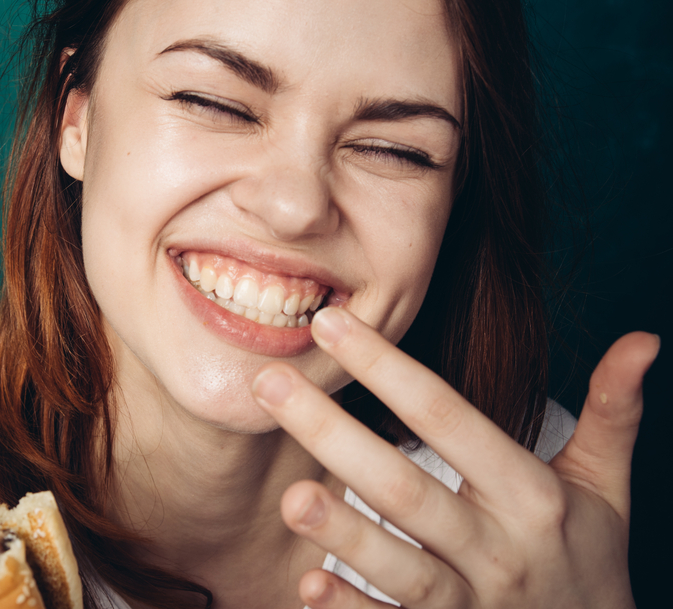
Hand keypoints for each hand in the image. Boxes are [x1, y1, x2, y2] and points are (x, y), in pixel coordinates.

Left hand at [251, 307, 658, 607]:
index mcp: (531, 497)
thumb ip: (614, 413)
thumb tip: (644, 338)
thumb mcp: (605, 486)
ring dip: (345, 534)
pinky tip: (309, 584)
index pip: (449, 419)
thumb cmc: (586, 555)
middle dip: (335, 437)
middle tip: (271, 385)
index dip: (388, 370)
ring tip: (290, 497)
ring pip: (403, 569)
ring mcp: (473, 606)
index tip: (332, 326)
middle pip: (408, 491)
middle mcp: (499, 551)